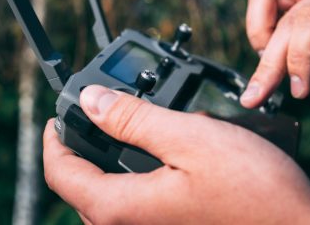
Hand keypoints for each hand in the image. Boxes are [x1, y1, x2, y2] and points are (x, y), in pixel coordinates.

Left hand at [44, 85, 309, 224]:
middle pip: (81, 184)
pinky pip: (133, 202)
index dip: (55, 136)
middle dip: (84, 144)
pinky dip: (133, 173)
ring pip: (107, 193)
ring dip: (110, 157)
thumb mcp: (190, 138)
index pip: (60, 172)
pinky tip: (161, 153)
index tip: (61, 111)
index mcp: (121, 208)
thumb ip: (134, 120)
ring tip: (133, 125)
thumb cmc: (254, 191)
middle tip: (100, 110)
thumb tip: (91, 101)